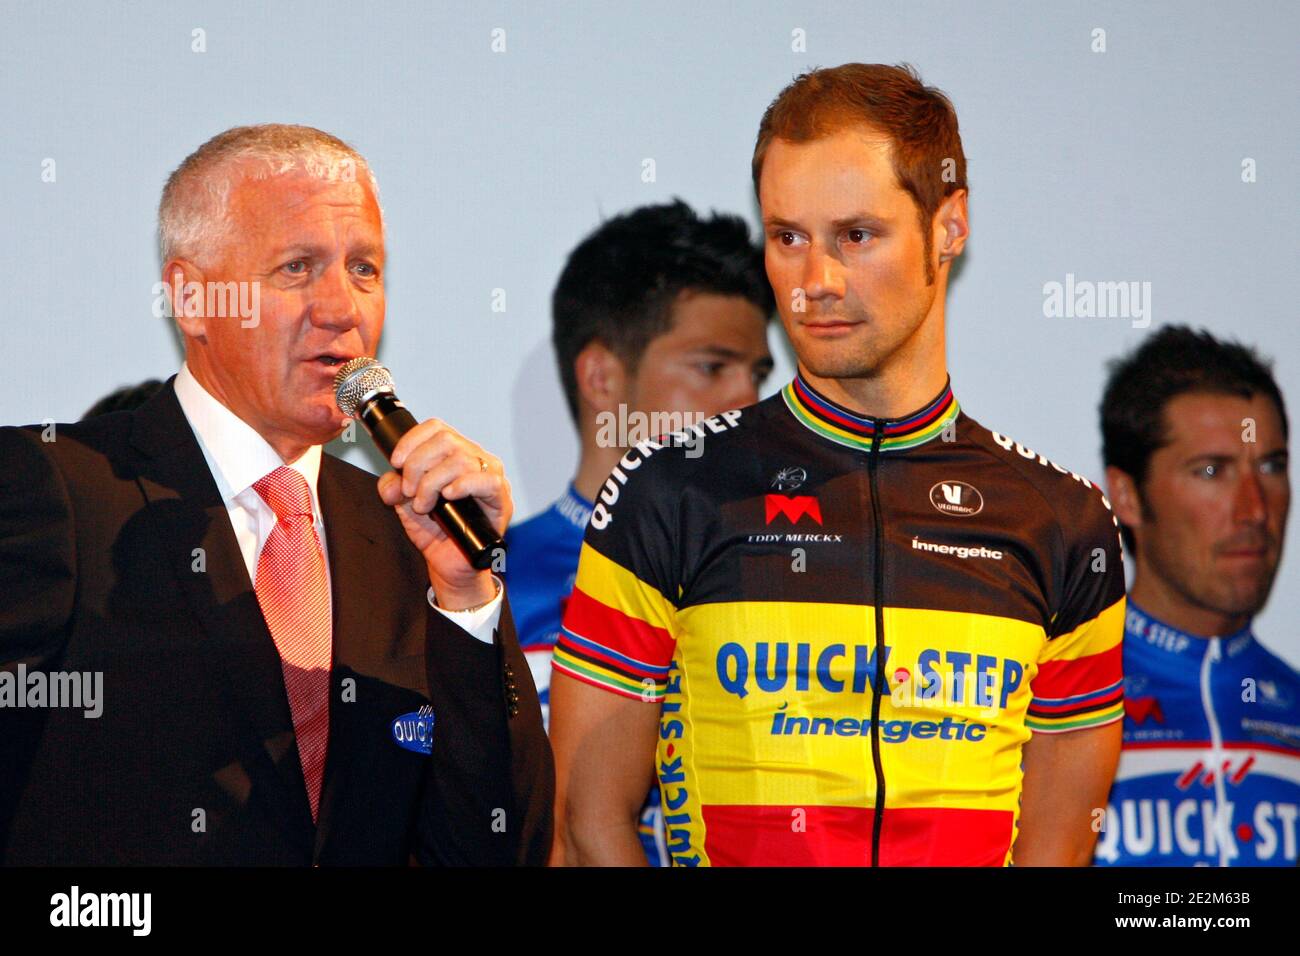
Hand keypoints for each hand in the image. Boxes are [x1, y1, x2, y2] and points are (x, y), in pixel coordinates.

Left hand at [376, 418, 511, 608]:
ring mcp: (490, 478)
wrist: (449, 565)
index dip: (412, 440)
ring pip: (461, 459)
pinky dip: (464, 485)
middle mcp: (475, 460)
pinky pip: (487, 480)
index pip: (436, 428)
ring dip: (432, 482)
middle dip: (417, 465)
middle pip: (446, 440)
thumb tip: (392, 481)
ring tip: (424, 505)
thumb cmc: (435, 531)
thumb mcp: (403, 505)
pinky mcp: (501, 499)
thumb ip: (393, 487)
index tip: (396, 462)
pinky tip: (449, 496)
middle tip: (410, 491)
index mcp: (454, 454)